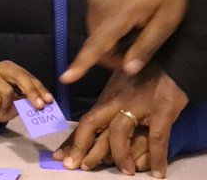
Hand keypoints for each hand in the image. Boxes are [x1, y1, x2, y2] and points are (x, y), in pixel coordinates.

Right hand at [0, 60, 52, 127]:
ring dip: (7, 104)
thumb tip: (43, 102)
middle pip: (18, 76)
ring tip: (1, 108)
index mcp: (8, 68)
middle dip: (31, 91)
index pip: (27, 75)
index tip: (49, 100)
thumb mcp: (17, 102)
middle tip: (40, 106)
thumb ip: (27, 99)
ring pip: (7, 91)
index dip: (39, 88)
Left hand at [54, 63, 188, 176]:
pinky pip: (156, 138)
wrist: (170, 60)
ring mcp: (138, 105)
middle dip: (85, 149)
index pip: (86, 121)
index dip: (72, 141)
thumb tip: (93, 125)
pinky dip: (156, 157)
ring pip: (119, 134)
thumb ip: (108, 104)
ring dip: (120, 156)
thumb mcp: (120, 85)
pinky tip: (157, 173)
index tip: (59, 156)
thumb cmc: (144, 73)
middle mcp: (117, 101)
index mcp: (108, 98)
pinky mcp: (161, 110)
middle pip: (93, 126)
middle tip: (80, 167)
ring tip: (125, 171)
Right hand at [61, 0, 186, 84]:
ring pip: (97, 35)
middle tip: (140, 53)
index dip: (82, 64)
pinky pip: (97, 24)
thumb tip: (127, 70)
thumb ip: (146, 46)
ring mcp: (94, 2)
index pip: (97, 45)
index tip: (65, 78)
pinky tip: (127, 25)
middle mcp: (99, 9)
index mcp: (118, 16)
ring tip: (136, 34)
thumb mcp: (166, 21)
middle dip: (114, 56)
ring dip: (112, 44)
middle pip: (98, 45)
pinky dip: (109, 33)